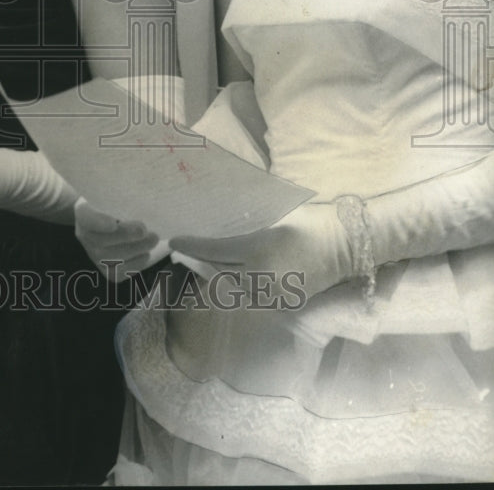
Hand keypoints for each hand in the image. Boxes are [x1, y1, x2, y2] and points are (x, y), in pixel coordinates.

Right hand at [75, 198, 164, 281]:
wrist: (99, 225)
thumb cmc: (109, 207)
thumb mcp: (109, 196)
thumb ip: (120, 197)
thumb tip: (141, 196)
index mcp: (83, 213)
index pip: (88, 219)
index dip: (99, 223)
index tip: (112, 224)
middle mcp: (85, 236)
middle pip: (104, 242)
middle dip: (128, 237)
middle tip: (147, 230)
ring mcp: (94, 256)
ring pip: (115, 258)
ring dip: (137, 250)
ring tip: (153, 239)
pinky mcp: (106, 271)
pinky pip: (121, 272)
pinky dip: (136, 264)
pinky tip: (146, 254)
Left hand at [169, 201, 351, 301]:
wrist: (348, 244)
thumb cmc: (311, 220)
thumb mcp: (275, 217)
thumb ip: (247, 226)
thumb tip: (219, 226)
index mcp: (259, 249)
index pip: (216, 251)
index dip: (192, 247)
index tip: (174, 242)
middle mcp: (263, 276)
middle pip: (220, 273)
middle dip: (200, 263)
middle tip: (184, 254)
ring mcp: (274, 294)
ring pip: (234, 289)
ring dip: (218, 277)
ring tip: (203, 264)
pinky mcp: (285, 303)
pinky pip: (253, 298)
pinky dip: (239, 288)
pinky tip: (231, 278)